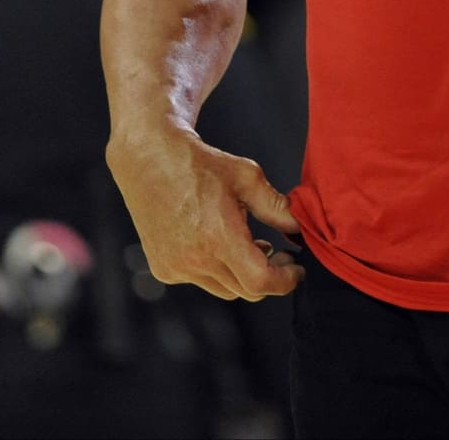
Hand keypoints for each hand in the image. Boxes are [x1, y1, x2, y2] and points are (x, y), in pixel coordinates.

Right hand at [107, 125, 302, 300]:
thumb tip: (300, 229)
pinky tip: (216, 242)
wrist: (149, 159)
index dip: (285, 281)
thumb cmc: (198, 163)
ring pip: (225, 289)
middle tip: (278, 253)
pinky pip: (201, 281)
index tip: (295, 270)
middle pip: (246, 290)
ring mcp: (176, 268)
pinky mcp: (163, 270)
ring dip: (241, 274)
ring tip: (247, 243)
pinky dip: (216, 269)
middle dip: (268, 276)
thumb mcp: (246, 177)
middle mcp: (194, 259)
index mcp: (218, 236)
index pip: (260, 282)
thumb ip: (277, 207)